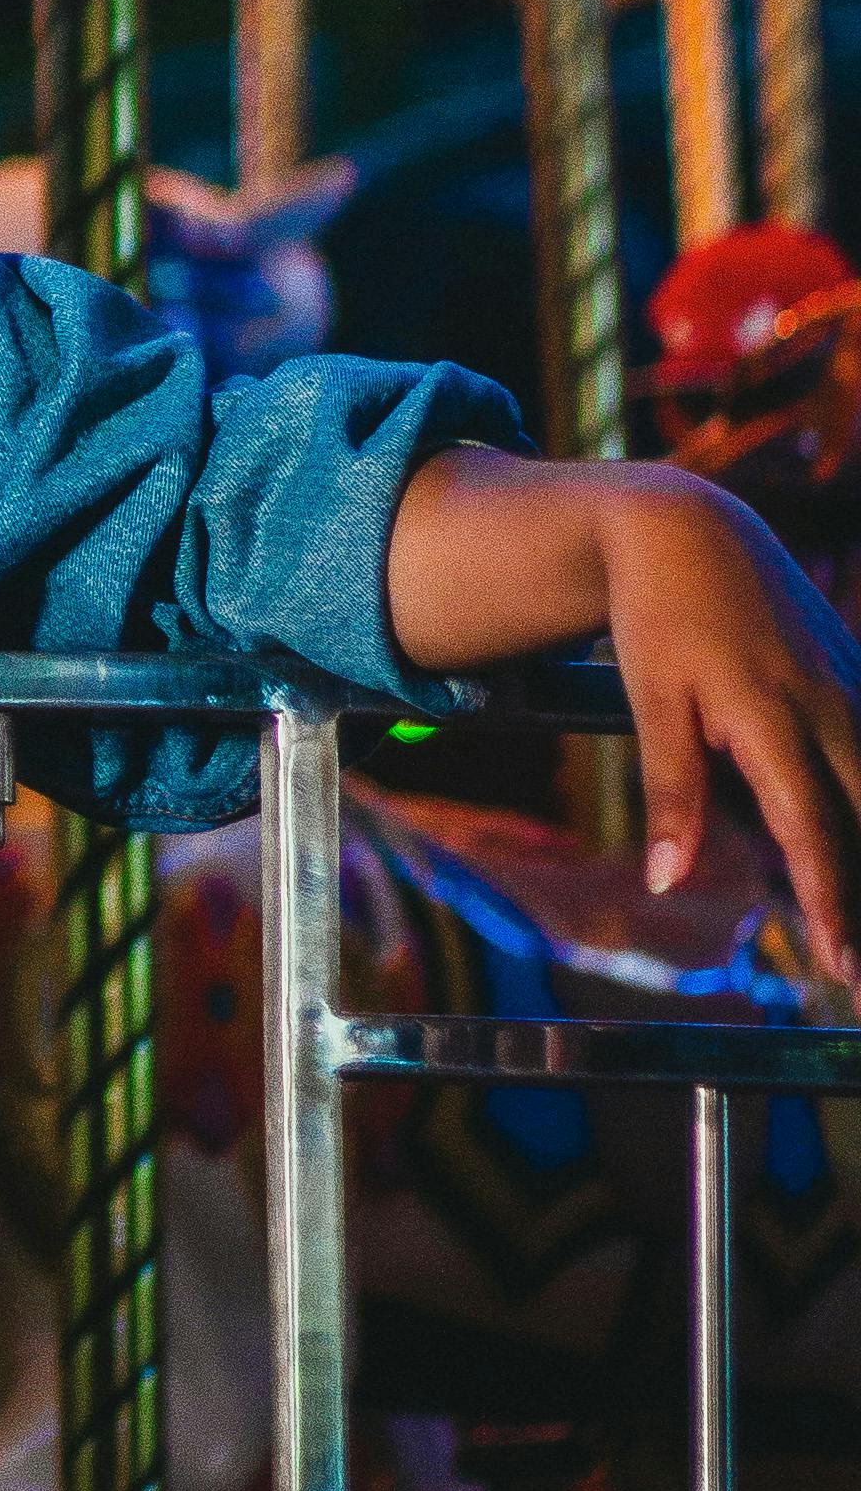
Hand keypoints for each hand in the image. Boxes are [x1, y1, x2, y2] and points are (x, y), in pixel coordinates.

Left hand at [601, 471, 860, 996]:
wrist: (689, 528)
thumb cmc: (658, 615)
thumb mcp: (651, 697)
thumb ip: (670, 791)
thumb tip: (667, 882)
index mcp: (770, 713)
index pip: (810, 826)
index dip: (830, 899)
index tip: (840, 962)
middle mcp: (829, 702)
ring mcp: (852, 684)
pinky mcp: (857, 673)